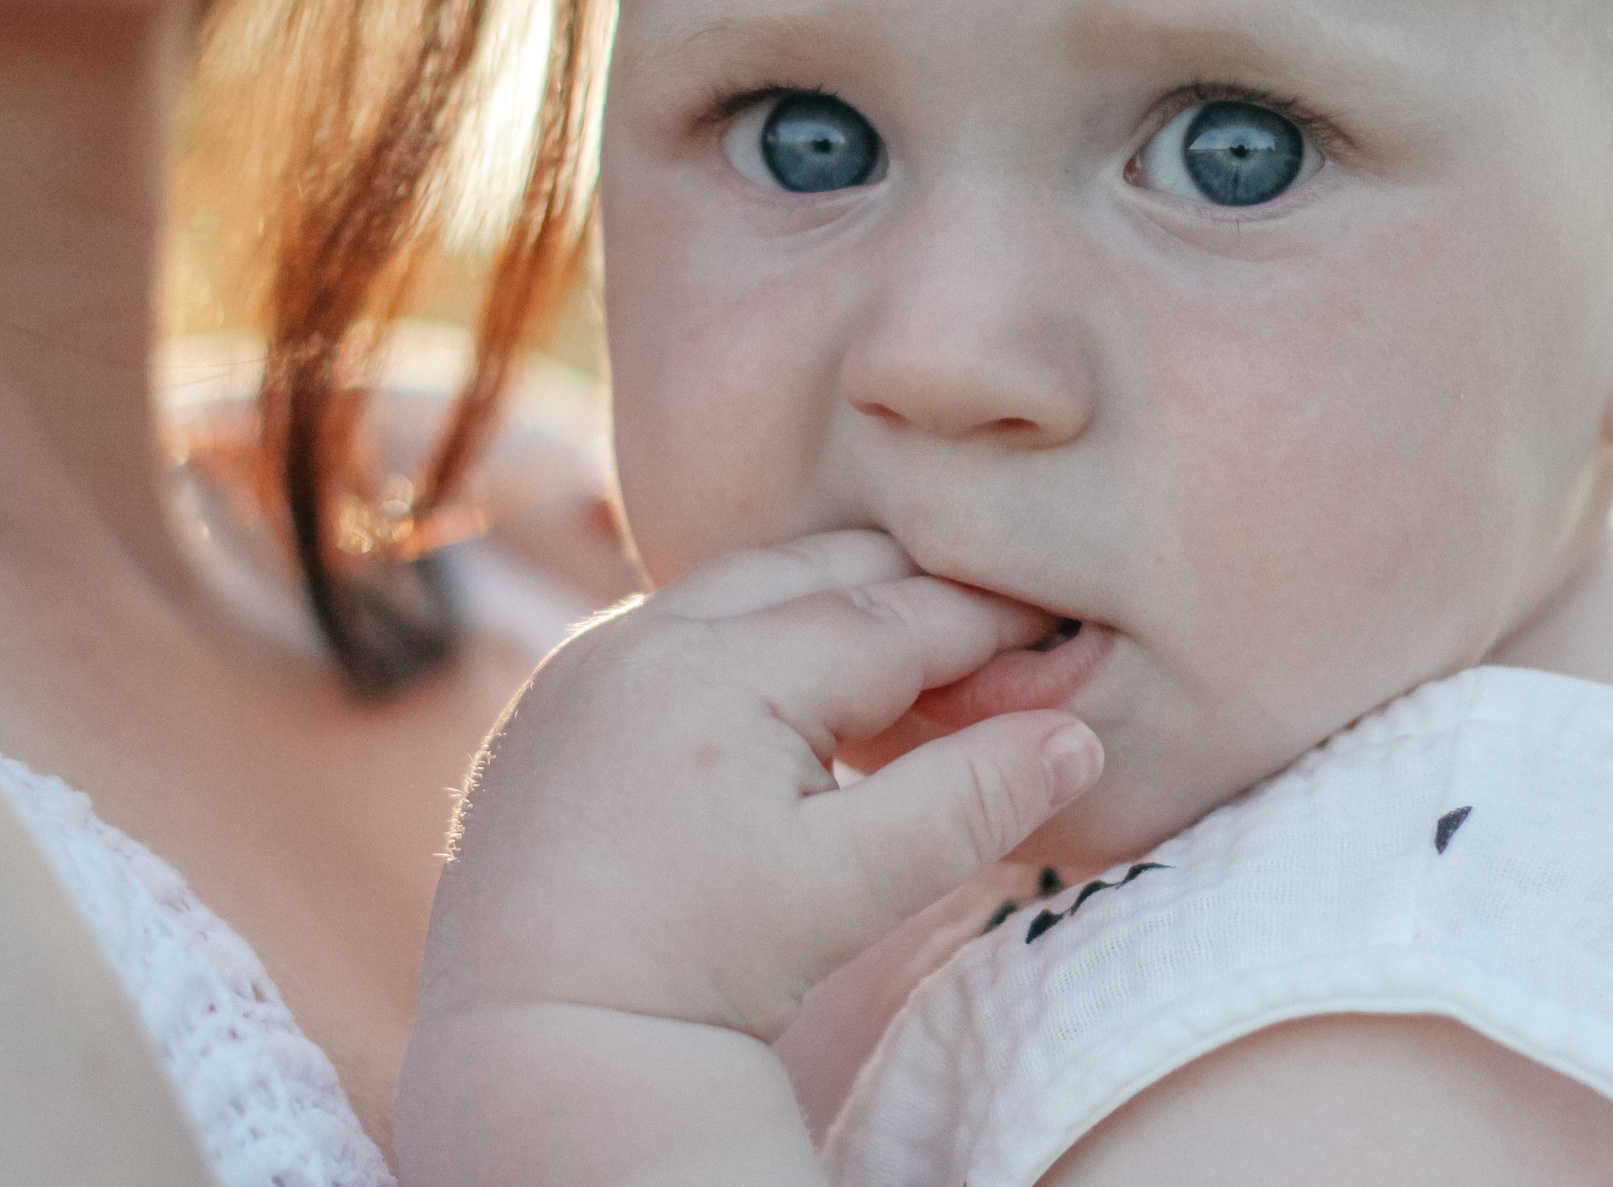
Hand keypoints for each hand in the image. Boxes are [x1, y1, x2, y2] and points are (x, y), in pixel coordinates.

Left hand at [400, 530, 1102, 1186]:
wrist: (535, 1041)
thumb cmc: (700, 969)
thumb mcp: (853, 888)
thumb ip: (970, 800)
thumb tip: (1076, 734)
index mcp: (723, 673)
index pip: (892, 616)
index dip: (983, 618)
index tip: (1052, 621)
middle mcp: (644, 638)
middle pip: (815, 571)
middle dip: (911, 593)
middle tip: (990, 629)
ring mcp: (587, 661)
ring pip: (740, 587)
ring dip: (824, 608)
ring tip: (900, 661)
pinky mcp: (556, 697)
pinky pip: (674, 625)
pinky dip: (748, 635)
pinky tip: (787, 694)